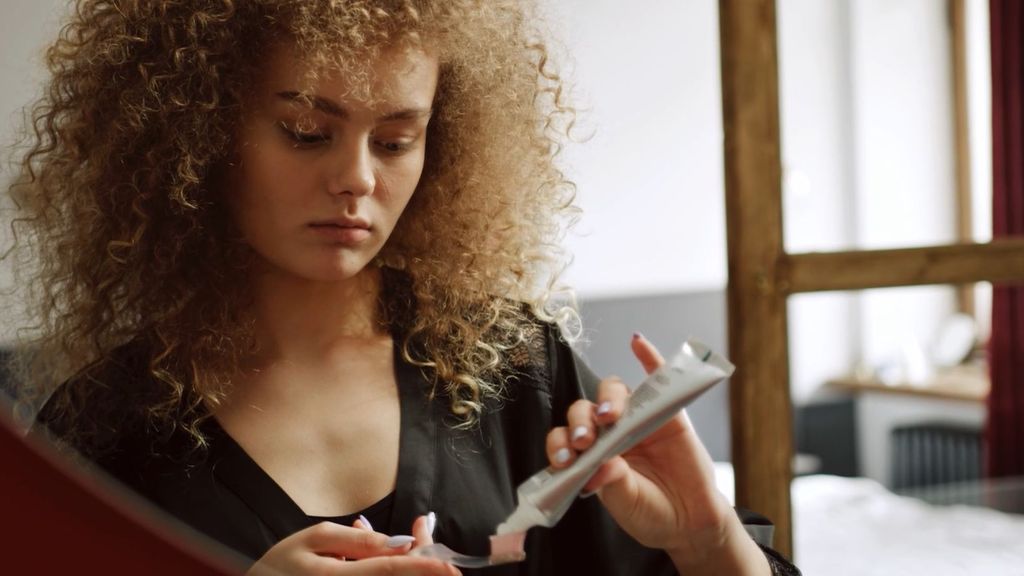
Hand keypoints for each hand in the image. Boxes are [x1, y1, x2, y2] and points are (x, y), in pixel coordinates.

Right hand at [246, 515, 459, 575]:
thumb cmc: (280, 566)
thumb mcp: (313, 539)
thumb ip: (356, 541)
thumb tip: (398, 545)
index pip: (389, 571)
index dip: (424, 568)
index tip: (451, 567)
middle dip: (423, 574)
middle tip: (447, 569)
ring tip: (424, 563)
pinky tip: (394, 565)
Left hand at [545, 334, 769, 573]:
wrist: (691, 522)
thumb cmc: (651, 514)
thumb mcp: (626, 504)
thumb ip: (611, 483)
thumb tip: (598, 466)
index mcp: (589, 456)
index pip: (564, 438)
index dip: (559, 443)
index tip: (566, 459)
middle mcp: (607, 433)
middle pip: (585, 410)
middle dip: (581, 421)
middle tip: (587, 440)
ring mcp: (636, 419)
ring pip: (613, 392)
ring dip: (607, 398)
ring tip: (610, 416)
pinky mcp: (665, 411)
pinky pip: (655, 376)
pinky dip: (647, 356)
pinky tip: (637, 342)